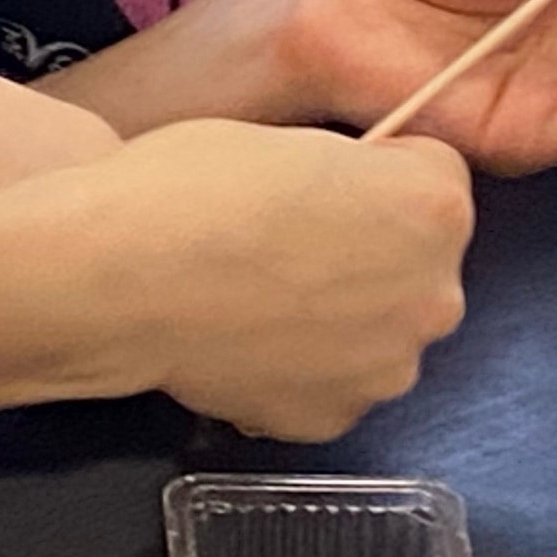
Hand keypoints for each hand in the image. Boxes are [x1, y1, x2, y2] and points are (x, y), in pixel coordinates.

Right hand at [58, 121, 471, 440]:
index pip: (436, 175)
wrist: (121, 273)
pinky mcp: (333, 418)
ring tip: (257, 291)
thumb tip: (354, 200)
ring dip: (340, 314)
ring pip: (378, 329)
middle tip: (287, 237)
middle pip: (420, 262)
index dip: (376, 172)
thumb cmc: (193, 185)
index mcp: (433, 207)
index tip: (327, 178)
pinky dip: (299, 365)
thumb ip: (355, 175)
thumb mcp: (293, 138)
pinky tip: (243, 334)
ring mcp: (385, 368)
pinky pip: (331, 382)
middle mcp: (432, 296)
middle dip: (371, 250)